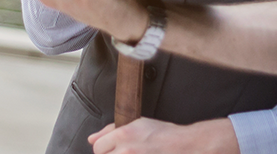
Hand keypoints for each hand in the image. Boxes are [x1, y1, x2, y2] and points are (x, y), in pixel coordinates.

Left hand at [89, 118, 239, 153]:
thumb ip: (111, 131)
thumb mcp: (137, 124)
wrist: (184, 146)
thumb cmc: (163, 134)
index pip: (98, 148)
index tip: (112, 149)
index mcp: (124, 134)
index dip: (104, 148)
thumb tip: (91, 139)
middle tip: (125, 152)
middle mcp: (127, 150)